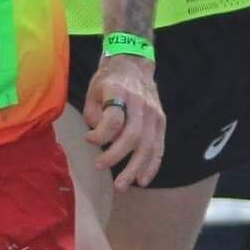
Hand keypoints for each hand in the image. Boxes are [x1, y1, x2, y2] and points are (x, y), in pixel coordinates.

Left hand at [83, 51, 164, 189]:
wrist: (134, 63)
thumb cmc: (109, 80)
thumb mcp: (94, 89)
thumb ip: (93, 113)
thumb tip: (97, 139)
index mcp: (120, 91)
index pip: (114, 118)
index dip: (100, 134)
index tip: (88, 140)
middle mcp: (141, 103)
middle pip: (133, 135)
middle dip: (116, 156)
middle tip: (100, 167)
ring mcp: (154, 113)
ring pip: (148, 145)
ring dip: (134, 168)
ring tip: (122, 185)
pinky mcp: (161, 121)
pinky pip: (159, 147)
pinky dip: (151, 165)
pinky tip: (142, 179)